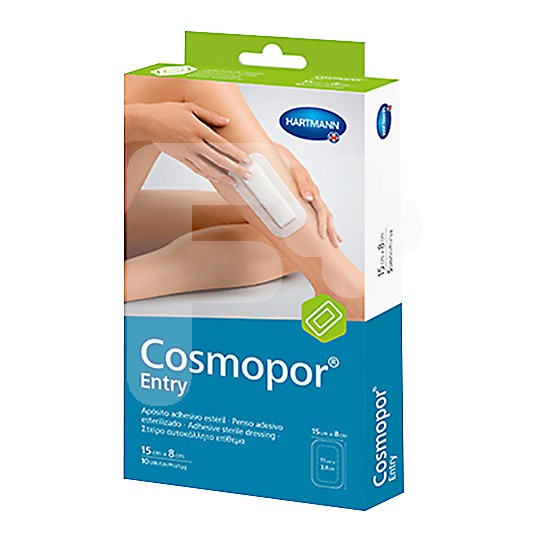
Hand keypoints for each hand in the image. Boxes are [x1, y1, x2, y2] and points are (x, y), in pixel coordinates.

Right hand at [125, 102, 250, 184]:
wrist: (146, 123)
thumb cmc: (167, 112)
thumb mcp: (190, 108)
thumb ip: (210, 116)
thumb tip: (227, 121)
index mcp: (198, 130)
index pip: (221, 144)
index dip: (235, 153)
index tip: (246, 160)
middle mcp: (194, 144)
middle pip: (219, 159)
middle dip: (235, 169)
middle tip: (247, 175)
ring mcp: (187, 153)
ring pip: (208, 168)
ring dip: (222, 176)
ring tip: (234, 182)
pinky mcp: (181, 159)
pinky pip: (197, 169)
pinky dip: (208, 175)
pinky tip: (216, 178)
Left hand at [274, 144, 341, 246]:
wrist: (280, 155)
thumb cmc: (285, 163)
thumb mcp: (293, 171)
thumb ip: (302, 184)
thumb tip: (309, 197)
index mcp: (312, 190)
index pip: (322, 211)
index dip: (323, 224)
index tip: (323, 236)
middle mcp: (314, 194)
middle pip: (327, 215)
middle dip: (332, 230)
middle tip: (336, 245)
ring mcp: (311, 195)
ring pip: (325, 214)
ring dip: (330, 228)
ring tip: (336, 240)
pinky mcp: (306, 196)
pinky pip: (317, 212)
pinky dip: (322, 222)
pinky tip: (324, 229)